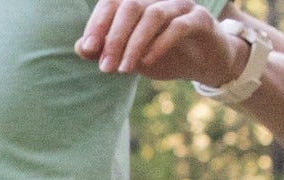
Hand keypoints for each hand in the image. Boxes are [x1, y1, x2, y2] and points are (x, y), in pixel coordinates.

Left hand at [76, 0, 246, 84]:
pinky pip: (177, 27)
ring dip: (134, 44)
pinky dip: (159, 44)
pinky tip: (147, 63)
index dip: (98, 23)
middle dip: (114, 39)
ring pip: (153, 15)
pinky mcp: (200, 19)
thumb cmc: (162, 55)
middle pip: (131, 6)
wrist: (203, 62)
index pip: (114, 2)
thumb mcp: (130, 56)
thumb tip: (80, 47)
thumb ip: (106, 50)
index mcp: (141, 3)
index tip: (88, 49)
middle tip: (105, 68)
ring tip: (124, 70)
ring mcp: (181, 6)